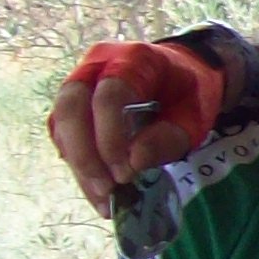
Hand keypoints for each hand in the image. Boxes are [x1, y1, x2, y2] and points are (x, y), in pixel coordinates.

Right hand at [53, 44, 221, 213]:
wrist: (183, 73)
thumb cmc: (191, 91)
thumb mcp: (196, 114)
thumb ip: (170, 136)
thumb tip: (133, 162)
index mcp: (133, 59)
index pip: (108, 96)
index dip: (111, 137)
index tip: (125, 173)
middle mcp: (97, 64)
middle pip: (72, 107)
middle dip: (85, 154)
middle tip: (107, 189)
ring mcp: (80, 82)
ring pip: (62, 122)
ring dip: (78, 163)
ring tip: (102, 199)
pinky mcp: (72, 104)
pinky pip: (63, 133)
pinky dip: (78, 162)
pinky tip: (96, 190)